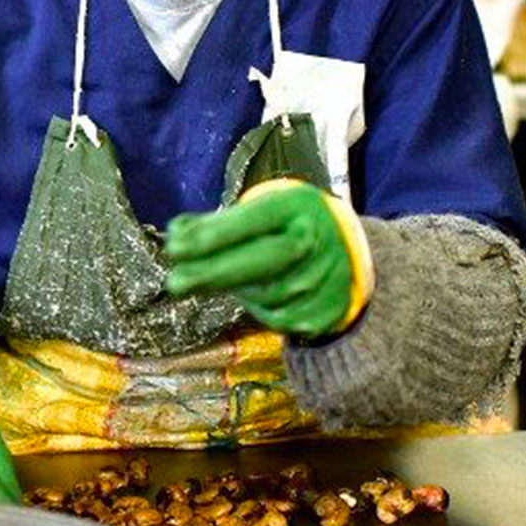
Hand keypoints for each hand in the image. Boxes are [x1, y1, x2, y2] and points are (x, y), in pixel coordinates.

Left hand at [165, 181, 356, 338]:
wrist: (350, 254)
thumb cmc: (287, 227)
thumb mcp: (260, 211)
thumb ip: (216, 223)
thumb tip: (175, 235)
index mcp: (297, 206)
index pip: (254, 219)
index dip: (216, 234)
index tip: (176, 247)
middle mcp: (315, 240)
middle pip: (264, 259)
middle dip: (216, 272)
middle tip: (175, 283)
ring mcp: (325, 278)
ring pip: (267, 295)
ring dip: (236, 291)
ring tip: (222, 280)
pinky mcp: (326, 312)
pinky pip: (279, 319)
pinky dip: (259, 309)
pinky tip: (256, 295)